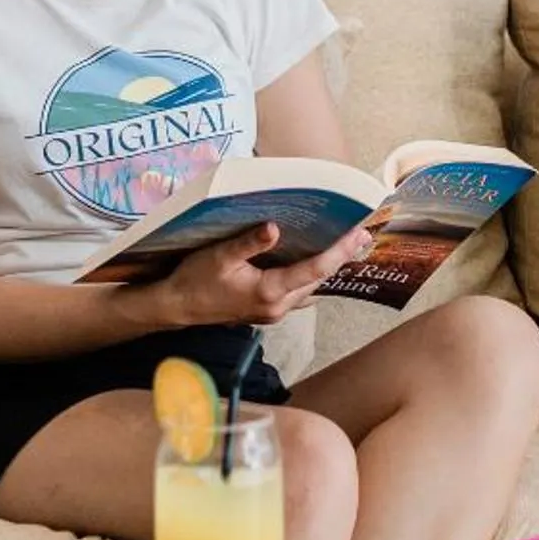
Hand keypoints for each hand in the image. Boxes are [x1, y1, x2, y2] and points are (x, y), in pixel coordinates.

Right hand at [148, 222, 369, 326]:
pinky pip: (297, 291)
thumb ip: (248, 243)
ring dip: (327, 267)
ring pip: (310, 287)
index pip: (314, 270)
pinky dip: (309, 275)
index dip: (340, 251)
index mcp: (269, 292)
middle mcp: (277, 306)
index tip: (359, 234)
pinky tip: (312, 260)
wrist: (176, 307)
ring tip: (345, 244)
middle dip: (341, 257)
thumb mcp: (218, 256)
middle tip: (362, 233)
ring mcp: (273, 311)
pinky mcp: (267, 310)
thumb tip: (274, 228)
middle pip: (318, 280)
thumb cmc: (194, 280)